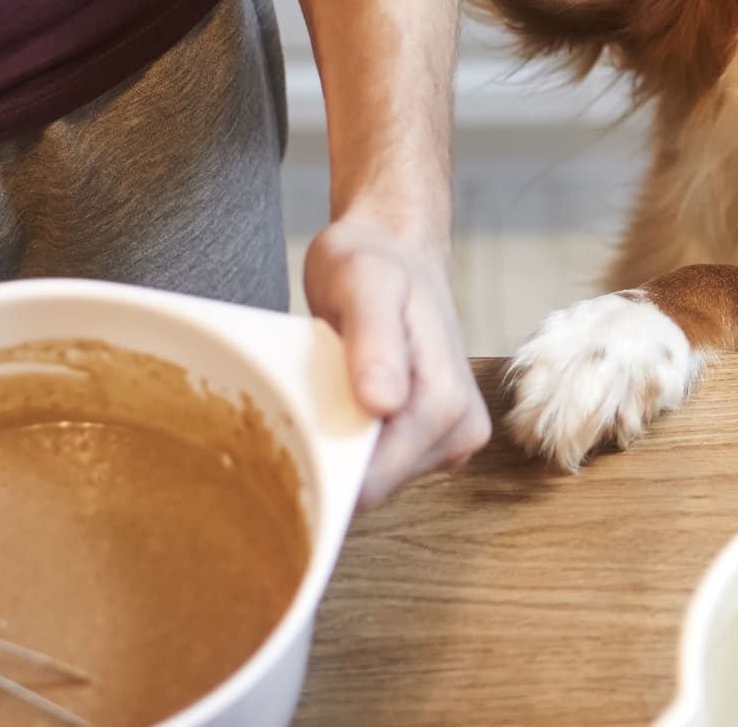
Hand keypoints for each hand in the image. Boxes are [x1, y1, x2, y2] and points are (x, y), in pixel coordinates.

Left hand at [302, 212, 488, 507]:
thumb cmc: (374, 263)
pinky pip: (377, 467)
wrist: (394, 251)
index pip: (375, 479)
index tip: (280, 441)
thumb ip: (375, 341)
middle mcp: (458, 429)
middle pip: (372, 487)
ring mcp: (448, 439)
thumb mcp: (364, 284)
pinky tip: (332, 408)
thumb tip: (384, 403)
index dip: (323, 470)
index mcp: (445, 400)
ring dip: (334, 452)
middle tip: (290, 408)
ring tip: (315, 400)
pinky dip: (346, 446)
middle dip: (326, 461)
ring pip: (372, 482)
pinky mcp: (429, 442)